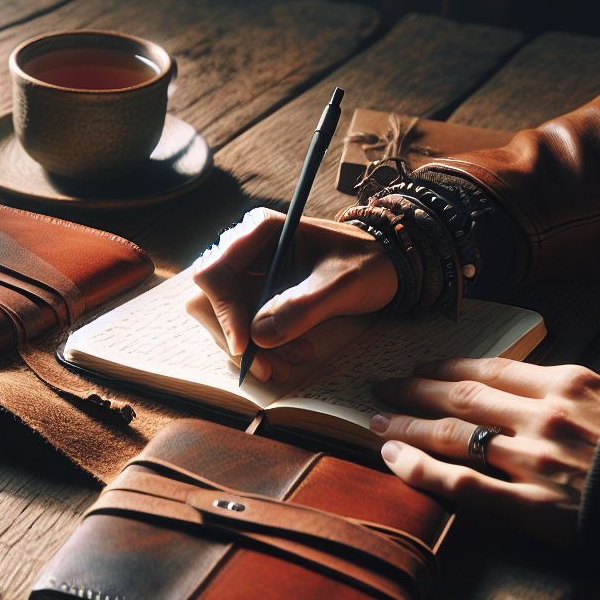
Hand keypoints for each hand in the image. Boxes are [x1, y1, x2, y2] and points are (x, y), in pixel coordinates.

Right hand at [184, 207, 397, 381]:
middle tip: (268, 368)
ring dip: (252, 350)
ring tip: (289, 365)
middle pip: (209, 300)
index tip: (246, 346)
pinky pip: (245, 328)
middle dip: (236, 338)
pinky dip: (263, 349)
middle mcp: (246, 252)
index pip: (213, 273)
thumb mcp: (341, 283)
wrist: (390, 266)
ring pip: (226, 320)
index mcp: (258, 232)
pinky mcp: (260, 296)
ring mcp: (251, 275)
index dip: (223, 312)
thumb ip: (301, 306)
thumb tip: (257, 337)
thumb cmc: (368, 262)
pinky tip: (291, 356)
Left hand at [370, 358, 599, 546]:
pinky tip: (392, 457)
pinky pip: (459, 483)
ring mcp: (532, 460)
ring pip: (451, 433)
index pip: (492, 369)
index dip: (449, 367)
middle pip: (461, 395)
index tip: (424, 366)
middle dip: (415, 389)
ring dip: (407, 424)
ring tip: (376, 420)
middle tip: (383, 385)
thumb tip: (539, 398)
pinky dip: (418, 469)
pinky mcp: (530, 505)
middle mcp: (542, 414)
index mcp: (568, 383)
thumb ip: (575, 398)